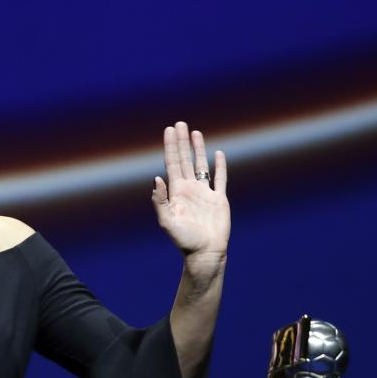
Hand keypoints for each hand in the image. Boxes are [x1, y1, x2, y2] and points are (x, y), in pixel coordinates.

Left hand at [152, 122, 229, 273]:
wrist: (205, 253)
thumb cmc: (185, 241)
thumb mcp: (167, 221)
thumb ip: (160, 201)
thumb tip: (156, 178)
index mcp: (176, 193)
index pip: (172, 164)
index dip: (170, 146)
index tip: (169, 130)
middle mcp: (189, 190)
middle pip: (184, 160)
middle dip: (181, 142)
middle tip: (180, 123)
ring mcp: (205, 193)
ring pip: (200, 165)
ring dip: (198, 149)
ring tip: (195, 133)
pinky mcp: (219, 199)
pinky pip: (220, 179)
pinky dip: (219, 166)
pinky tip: (218, 154)